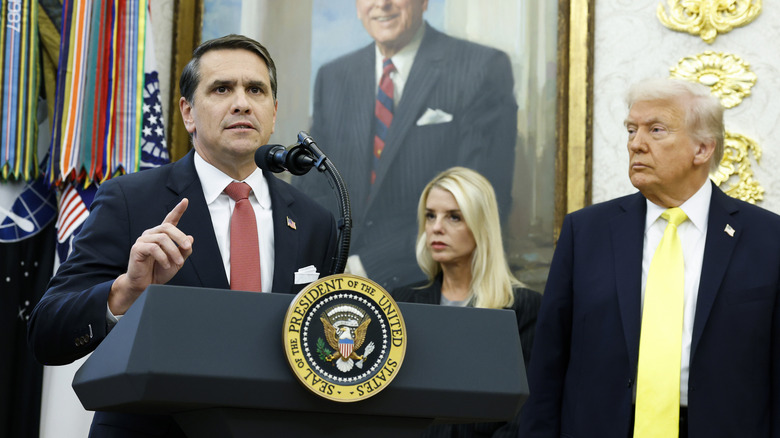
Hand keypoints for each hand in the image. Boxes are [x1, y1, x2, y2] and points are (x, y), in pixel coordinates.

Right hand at [109, 199, 193, 314]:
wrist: (146, 285)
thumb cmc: (160, 271)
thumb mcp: (177, 261)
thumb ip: (184, 250)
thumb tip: (190, 239)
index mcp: (162, 235)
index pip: (170, 219)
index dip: (178, 210)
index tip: (185, 201)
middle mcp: (152, 234)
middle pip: (168, 227)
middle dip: (180, 237)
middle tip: (187, 248)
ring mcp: (143, 240)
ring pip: (163, 238)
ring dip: (173, 251)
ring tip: (178, 263)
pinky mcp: (137, 248)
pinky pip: (154, 248)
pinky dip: (163, 257)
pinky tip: (166, 265)